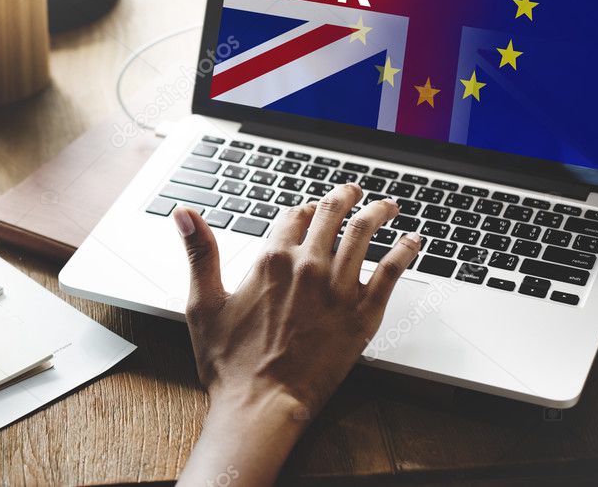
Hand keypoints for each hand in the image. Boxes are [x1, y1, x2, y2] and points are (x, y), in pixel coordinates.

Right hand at [174, 183, 421, 485]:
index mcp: (271, 260)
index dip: (303, 208)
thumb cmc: (229, 363)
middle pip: (332, 215)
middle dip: (345, 197)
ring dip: (378, 212)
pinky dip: (405, 251)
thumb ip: (199, 252)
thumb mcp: (203, 302)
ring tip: (388, 205)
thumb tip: (184, 212)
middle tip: (354, 192)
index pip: (294, 215)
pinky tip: (413, 241)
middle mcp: (307, 266)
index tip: (310, 208)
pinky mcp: (362, 314)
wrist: (261, 405)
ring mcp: (338, 289)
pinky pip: (391, 272)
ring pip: (364, 234)